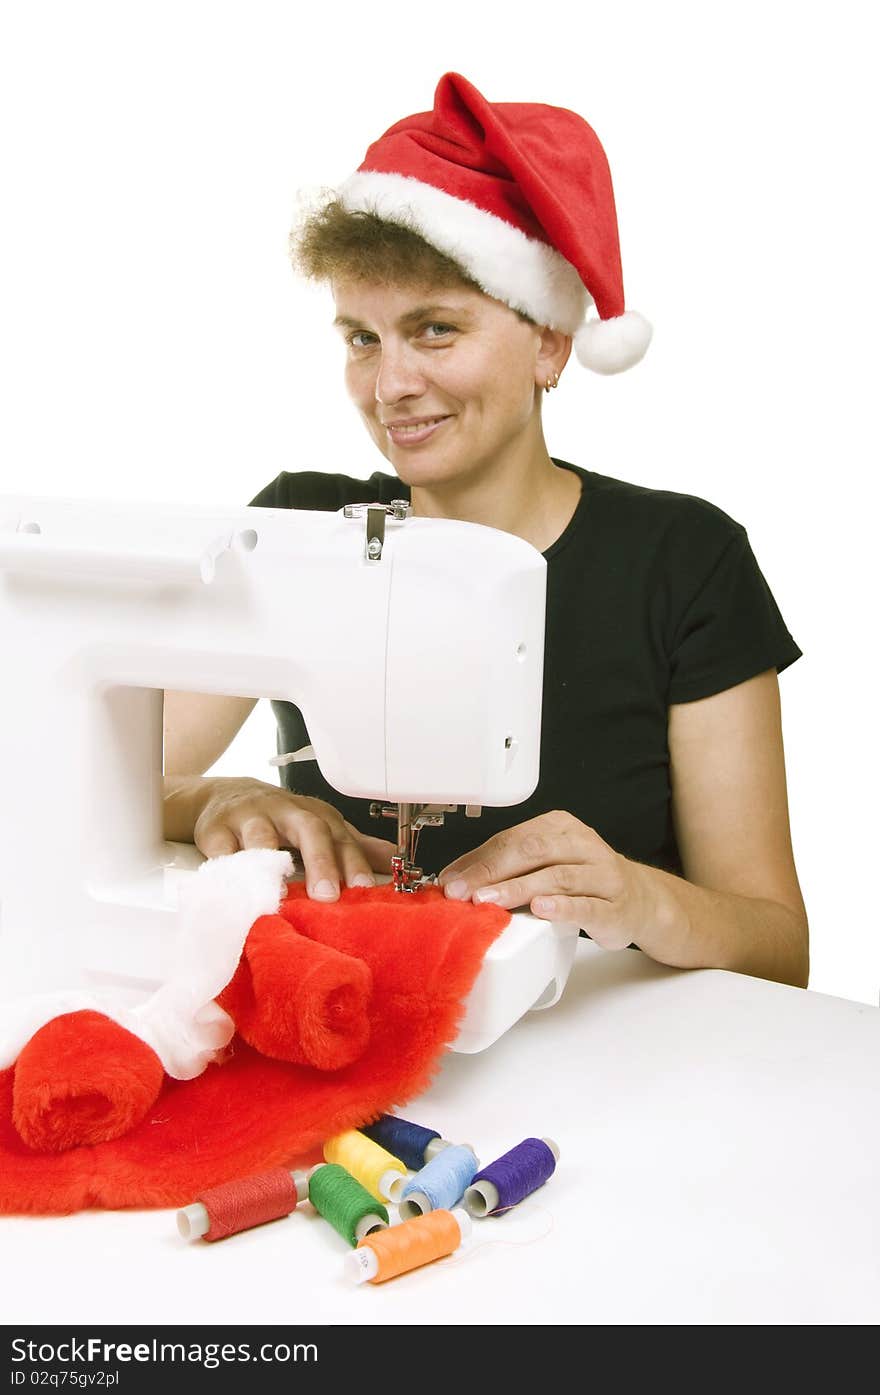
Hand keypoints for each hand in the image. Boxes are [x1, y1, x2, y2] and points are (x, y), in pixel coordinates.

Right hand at [191, 777, 395, 900]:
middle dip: (320, 861)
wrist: (227, 796)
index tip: (363, 887)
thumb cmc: (281, 819)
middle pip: (308, 830)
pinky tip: (236, 884)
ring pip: (261, 835)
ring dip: (270, 860)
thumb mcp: (319, 827)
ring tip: (279, 890)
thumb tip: (397, 861)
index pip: (340, 837)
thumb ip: (355, 846)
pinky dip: (227, 865)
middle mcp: (286, 813)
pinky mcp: (215, 829)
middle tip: (327, 895)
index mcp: (315, 816)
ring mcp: (249, 819)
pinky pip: (220, 847)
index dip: (353, 861)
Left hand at [437, 810, 655, 951]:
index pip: (514, 838)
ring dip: (518, 889)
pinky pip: (586, 905)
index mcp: (561, 827)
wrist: (640, 901)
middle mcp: (583, 845)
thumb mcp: (545, 864)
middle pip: (533, 852)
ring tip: (490, 901)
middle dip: (493, 872)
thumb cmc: (584, 880)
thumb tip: (456, 878)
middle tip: (464, 892)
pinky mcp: (614, 907)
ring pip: (557, 877)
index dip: (480, 860)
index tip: (452, 880)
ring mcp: (602, 875)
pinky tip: (540, 910)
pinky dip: (561, 907)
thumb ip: (505, 867)